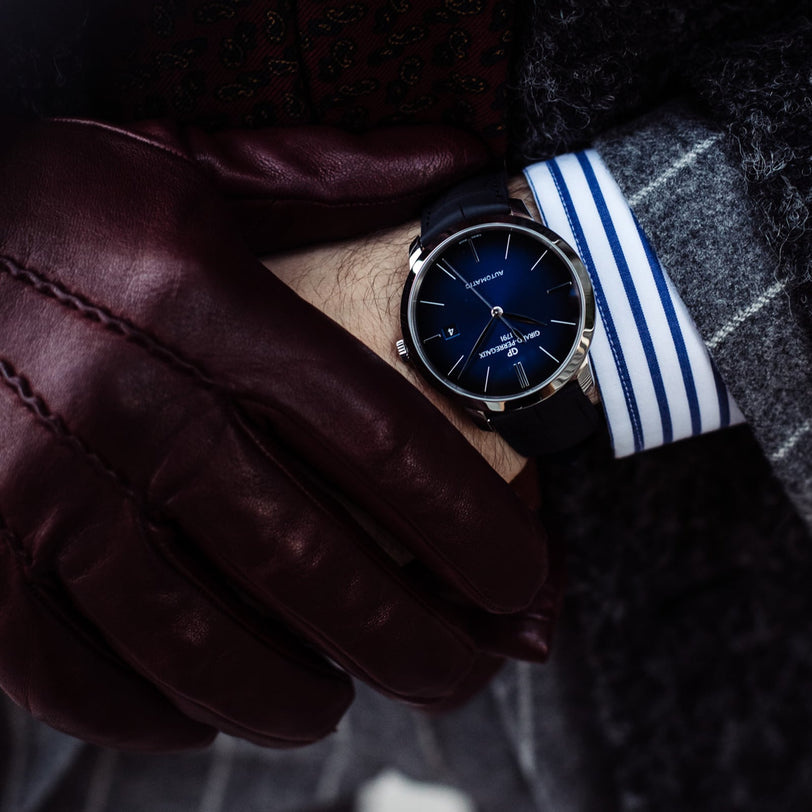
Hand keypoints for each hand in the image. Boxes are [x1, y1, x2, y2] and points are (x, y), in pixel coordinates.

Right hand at [0, 119, 552, 750]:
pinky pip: (80, 675)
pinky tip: (203, 704)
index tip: (522, 581)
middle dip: (417, 644)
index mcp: (203, 304)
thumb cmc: (44, 212)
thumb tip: (458, 162)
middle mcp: (126, 404)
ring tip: (337, 696)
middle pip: (313, 567)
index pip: (382, 443)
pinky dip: (159, 713)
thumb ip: (327, 172)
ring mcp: (38, 491)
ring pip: (203, 645)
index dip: (473, 531)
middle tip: (463, 667)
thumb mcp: (183, 167)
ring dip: (294, 696)